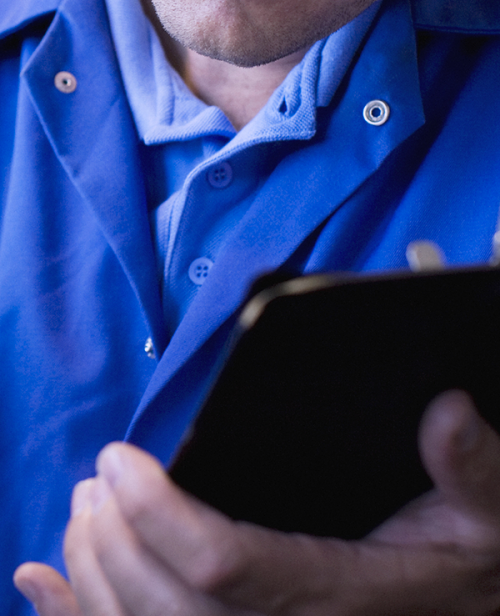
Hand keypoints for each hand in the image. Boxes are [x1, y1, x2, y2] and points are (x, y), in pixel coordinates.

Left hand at [14, 390, 499, 615]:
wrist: (468, 609)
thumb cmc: (475, 555)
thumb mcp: (492, 511)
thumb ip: (475, 467)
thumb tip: (445, 410)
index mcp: (349, 596)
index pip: (229, 567)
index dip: (162, 515)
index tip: (122, 458)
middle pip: (171, 613)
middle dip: (115, 545)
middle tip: (95, 479)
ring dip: (94, 582)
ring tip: (79, 512)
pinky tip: (44, 586)